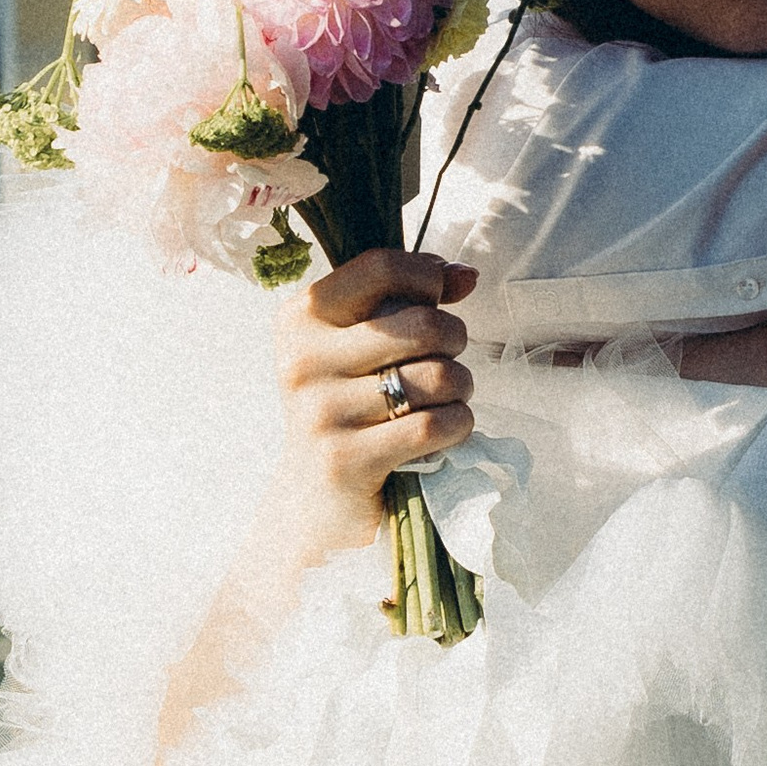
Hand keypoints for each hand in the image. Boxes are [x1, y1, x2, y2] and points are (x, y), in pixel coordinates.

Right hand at [279, 248, 476, 553]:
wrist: (314, 499)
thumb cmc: (349, 408)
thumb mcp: (360, 347)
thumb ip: (408, 301)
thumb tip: (466, 275)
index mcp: (300, 318)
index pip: (380, 267)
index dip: (428, 276)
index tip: (441, 296)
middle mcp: (302, 360)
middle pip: (422, 324)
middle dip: (455, 341)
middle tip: (446, 362)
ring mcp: (320, 411)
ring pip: (437, 376)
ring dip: (461, 388)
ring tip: (446, 398)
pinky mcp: (345, 459)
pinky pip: (434, 425)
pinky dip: (457, 424)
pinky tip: (446, 430)